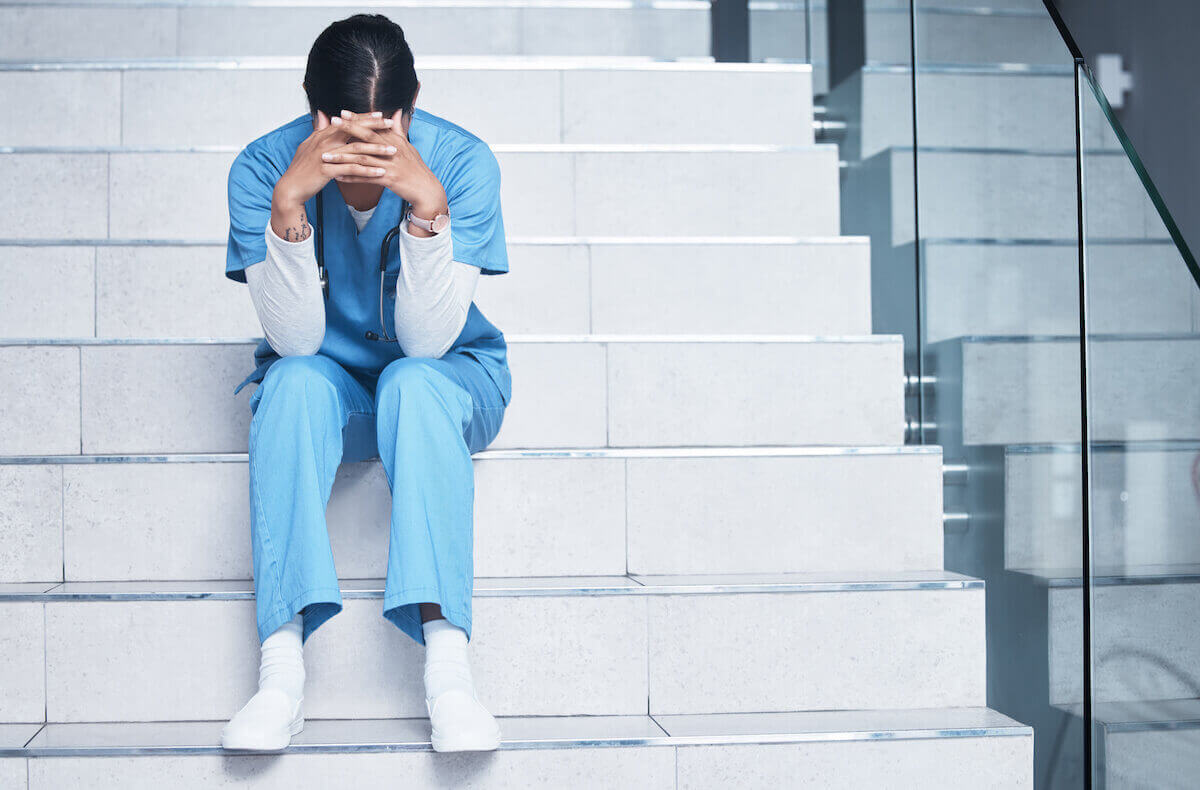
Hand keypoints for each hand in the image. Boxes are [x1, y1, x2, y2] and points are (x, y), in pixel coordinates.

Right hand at [273, 110, 395, 207]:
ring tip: (393, 151)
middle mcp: (324, 141)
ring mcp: (325, 155)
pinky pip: (352, 169)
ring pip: (356, 149)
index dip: (364, 118)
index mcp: (322, 135)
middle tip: (391, 125)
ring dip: (376, 149)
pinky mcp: (327, 171)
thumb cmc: (302, 169)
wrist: (290, 187)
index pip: (347, 122)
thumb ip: (320, 131)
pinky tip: (381, 172)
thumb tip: (325, 117)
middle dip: (374, 127)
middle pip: (353, 130)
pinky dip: (367, 170)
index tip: (380, 114)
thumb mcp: (310, 146)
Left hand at [324, 109, 448, 221]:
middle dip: (349, 129)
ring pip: (363, 158)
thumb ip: (399, 129)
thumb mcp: (408, 146)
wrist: (426, 189)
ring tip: (326, 155)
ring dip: (344, 156)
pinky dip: (351, 177)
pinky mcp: (389, 179)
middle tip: (332, 122)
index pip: (374, 126)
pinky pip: (366, 178)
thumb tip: (395, 113)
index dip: (358, 119)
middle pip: (368, 137)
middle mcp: (393, 150)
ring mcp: (391, 165)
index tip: (342, 112)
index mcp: (396, 141)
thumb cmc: (416, 168)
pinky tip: (338, 176)